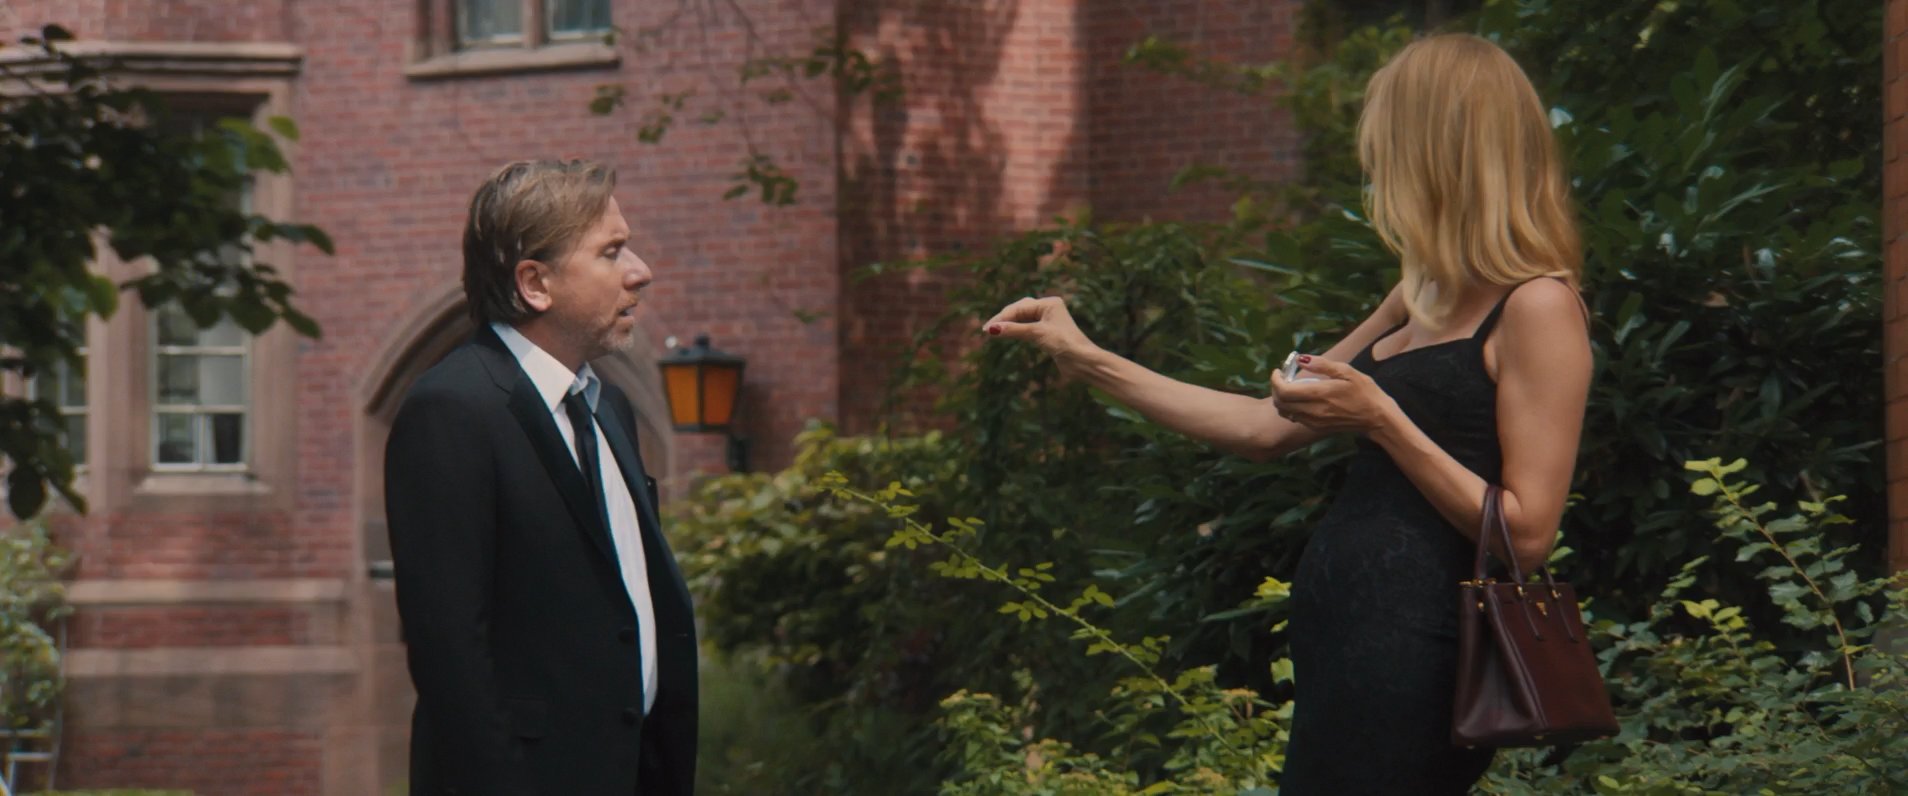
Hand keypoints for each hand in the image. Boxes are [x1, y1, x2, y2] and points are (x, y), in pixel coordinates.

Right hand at [984, 296, 1098, 374]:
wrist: (1084, 362)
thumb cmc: (1065, 344)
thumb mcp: (1037, 334)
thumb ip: (1014, 330)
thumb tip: (992, 329)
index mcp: (1049, 303)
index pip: (1019, 308)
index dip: (1002, 318)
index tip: (986, 329)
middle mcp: (1048, 309)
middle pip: (1019, 311)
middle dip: (1004, 319)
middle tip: (987, 330)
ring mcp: (1048, 321)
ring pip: (1022, 320)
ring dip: (1009, 325)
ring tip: (994, 333)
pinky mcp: (1047, 334)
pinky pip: (1027, 328)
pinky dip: (1016, 331)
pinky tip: (1007, 335)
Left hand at [1269, 356, 1397, 433]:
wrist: (1377, 418)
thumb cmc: (1366, 392)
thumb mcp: (1347, 372)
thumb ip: (1322, 365)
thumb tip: (1301, 359)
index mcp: (1320, 394)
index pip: (1284, 391)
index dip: (1275, 380)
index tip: (1278, 371)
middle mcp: (1313, 411)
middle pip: (1280, 403)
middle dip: (1275, 389)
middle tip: (1281, 377)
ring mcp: (1314, 422)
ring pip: (1285, 412)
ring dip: (1281, 399)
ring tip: (1289, 387)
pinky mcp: (1317, 428)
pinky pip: (1295, 418)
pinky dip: (1290, 408)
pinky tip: (1300, 399)